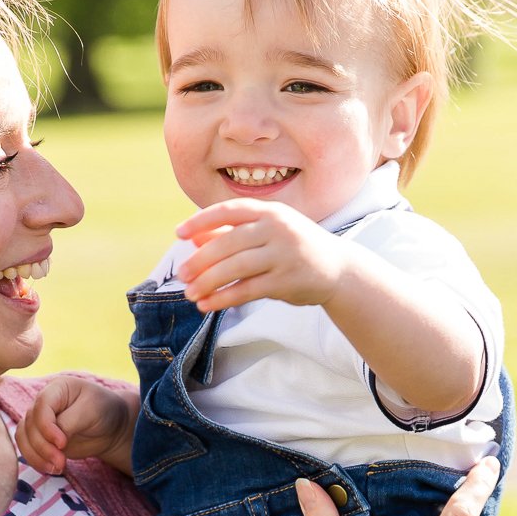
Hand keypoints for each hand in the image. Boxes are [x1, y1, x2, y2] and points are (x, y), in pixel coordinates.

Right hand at [15, 375, 136, 475]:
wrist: (110, 427)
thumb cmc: (103, 411)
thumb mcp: (91, 411)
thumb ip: (69, 423)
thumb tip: (51, 440)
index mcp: (56, 388)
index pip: (41, 406)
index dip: (47, 427)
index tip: (62, 444)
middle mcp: (43, 403)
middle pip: (30, 425)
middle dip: (43, 447)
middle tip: (61, 463)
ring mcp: (39, 420)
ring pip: (24, 438)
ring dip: (36, 456)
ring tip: (56, 469)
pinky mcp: (40, 437)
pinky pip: (27, 449)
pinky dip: (36, 460)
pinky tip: (51, 469)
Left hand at [174, 199, 346, 311]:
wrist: (338, 269)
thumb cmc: (294, 248)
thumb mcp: (266, 233)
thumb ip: (231, 233)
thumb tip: (193, 239)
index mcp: (270, 211)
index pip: (229, 210)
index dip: (201, 220)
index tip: (179, 233)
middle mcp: (278, 228)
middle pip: (229, 242)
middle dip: (201, 260)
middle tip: (182, 275)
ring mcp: (284, 254)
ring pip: (236, 267)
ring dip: (208, 281)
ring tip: (189, 293)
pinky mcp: (286, 280)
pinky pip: (247, 290)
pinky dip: (223, 298)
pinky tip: (207, 305)